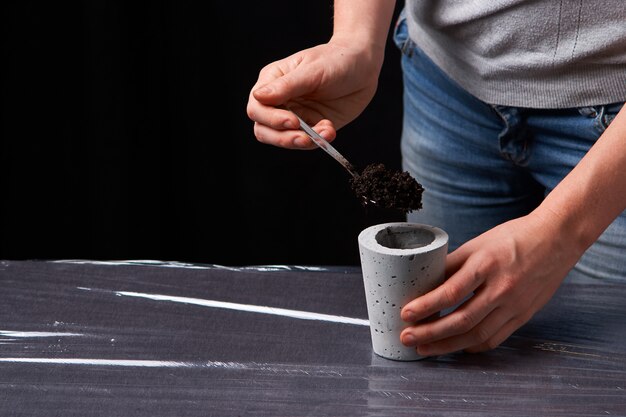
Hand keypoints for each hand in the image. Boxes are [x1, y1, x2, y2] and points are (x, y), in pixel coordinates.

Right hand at [246, 40, 382, 148]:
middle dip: (283, 138)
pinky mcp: (311, 126)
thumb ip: (287, 85)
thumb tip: (258, 96)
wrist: (364, 65)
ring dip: (302, 142)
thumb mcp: (313, 70)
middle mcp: (279, 101)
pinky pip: (307, 142)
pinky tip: (330, 130)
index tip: (293, 121)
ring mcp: (295, 115)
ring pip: (283, 139)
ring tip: (324, 134)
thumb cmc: (336, 59)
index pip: (257, 108)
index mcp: (272, 82)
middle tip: (304, 139)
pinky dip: (318, 141)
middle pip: (264, 129)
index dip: (271, 119)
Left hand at [399, 210, 582, 355]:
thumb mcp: (478, 243)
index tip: (405, 314)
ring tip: (424, 348)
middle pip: (461, 320)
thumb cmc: (513, 238)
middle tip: (407, 338)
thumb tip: (424, 282)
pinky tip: (455, 346)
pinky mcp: (523, 315)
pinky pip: (495, 338)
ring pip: (476, 335)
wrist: (556, 239)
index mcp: (486, 264)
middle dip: (430, 333)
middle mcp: (501, 288)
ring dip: (446, 345)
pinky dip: (472, 346)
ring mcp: (515, 305)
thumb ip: (452, 264)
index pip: (450, 292)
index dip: (425, 306)